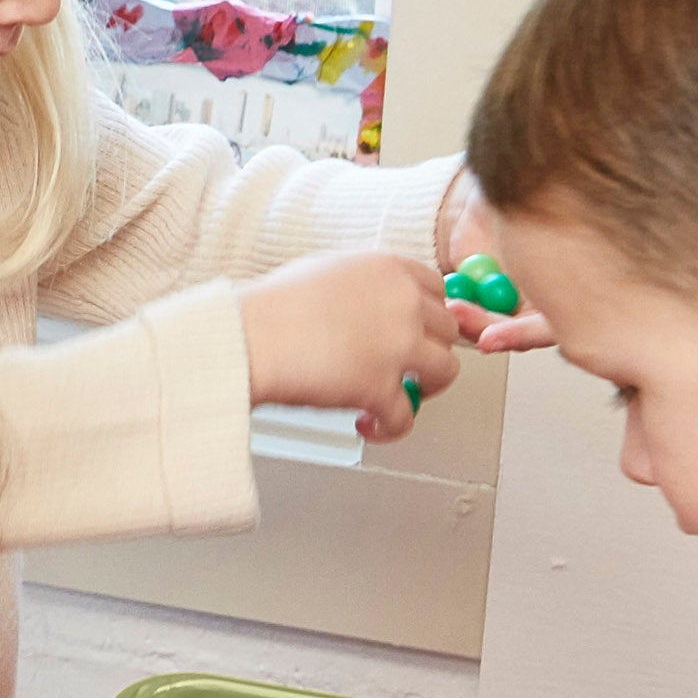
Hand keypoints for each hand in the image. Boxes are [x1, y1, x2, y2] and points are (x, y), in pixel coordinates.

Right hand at [238, 249, 458, 441]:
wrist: (250, 336)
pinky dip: (390, 429)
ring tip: (399, 398)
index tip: (420, 331)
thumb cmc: (271, 308)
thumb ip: (363, 285)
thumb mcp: (328, 271)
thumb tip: (371, 307)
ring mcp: (397, 345)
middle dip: (428, 352)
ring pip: (445, 373)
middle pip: (447, 331)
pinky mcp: (381, 387)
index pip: (437, 289)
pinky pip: (407, 417)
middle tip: (408, 368)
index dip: (428, 316)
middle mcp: (402, 303)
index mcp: (389, 268)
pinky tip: (369, 426)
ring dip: (424, 390)